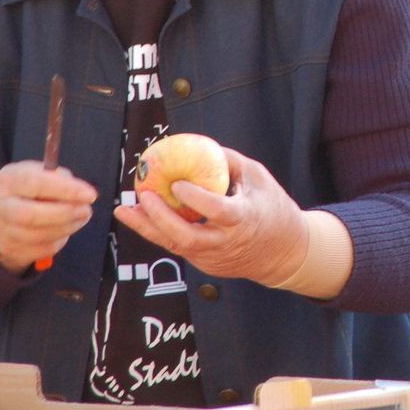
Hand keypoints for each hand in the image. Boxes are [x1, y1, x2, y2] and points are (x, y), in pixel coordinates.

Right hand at [0, 160, 97, 274]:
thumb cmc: (28, 189)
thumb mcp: (39, 173)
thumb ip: (59, 178)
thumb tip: (81, 191)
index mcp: (9, 180)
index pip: (35, 184)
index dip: (65, 190)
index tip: (90, 195)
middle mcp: (1, 206)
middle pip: (32, 215)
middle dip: (66, 213)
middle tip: (86, 210)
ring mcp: (4, 230)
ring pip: (38, 235)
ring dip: (67, 228)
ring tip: (80, 218)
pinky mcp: (11, 250)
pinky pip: (42, 250)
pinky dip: (59, 241)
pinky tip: (66, 230)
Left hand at [113, 146, 309, 286]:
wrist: (284, 252)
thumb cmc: (272, 208)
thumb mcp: (258, 177)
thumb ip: (229, 162)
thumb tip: (199, 144)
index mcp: (244, 219)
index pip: (217, 211)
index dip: (196, 199)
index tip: (178, 184)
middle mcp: (226, 242)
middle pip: (187, 237)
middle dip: (161, 218)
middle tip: (143, 197)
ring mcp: (214, 257)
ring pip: (175, 246)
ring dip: (148, 228)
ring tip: (125, 210)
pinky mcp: (205, 264)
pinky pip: (178, 247)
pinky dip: (158, 232)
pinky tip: (141, 217)